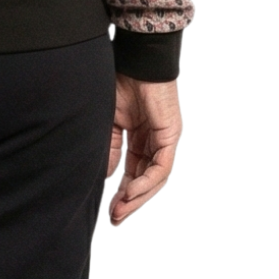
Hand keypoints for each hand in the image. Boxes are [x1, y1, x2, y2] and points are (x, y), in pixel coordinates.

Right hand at [107, 76, 180, 224]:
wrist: (134, 60)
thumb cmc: (120, 82)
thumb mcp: (109, 122)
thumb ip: (111, 148)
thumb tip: (107, 175)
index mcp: (141, 137)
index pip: (134, 172)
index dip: (122, 192)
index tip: (110, 210)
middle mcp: (156, 141)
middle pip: (147, 180)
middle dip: (131, 201)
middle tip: (116, 219)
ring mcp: (165, 139)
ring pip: (156, 178)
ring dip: (138, 197)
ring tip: (121, 211)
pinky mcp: (170, 134)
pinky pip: (161, 166)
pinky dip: (146, 181)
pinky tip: (130, 191)